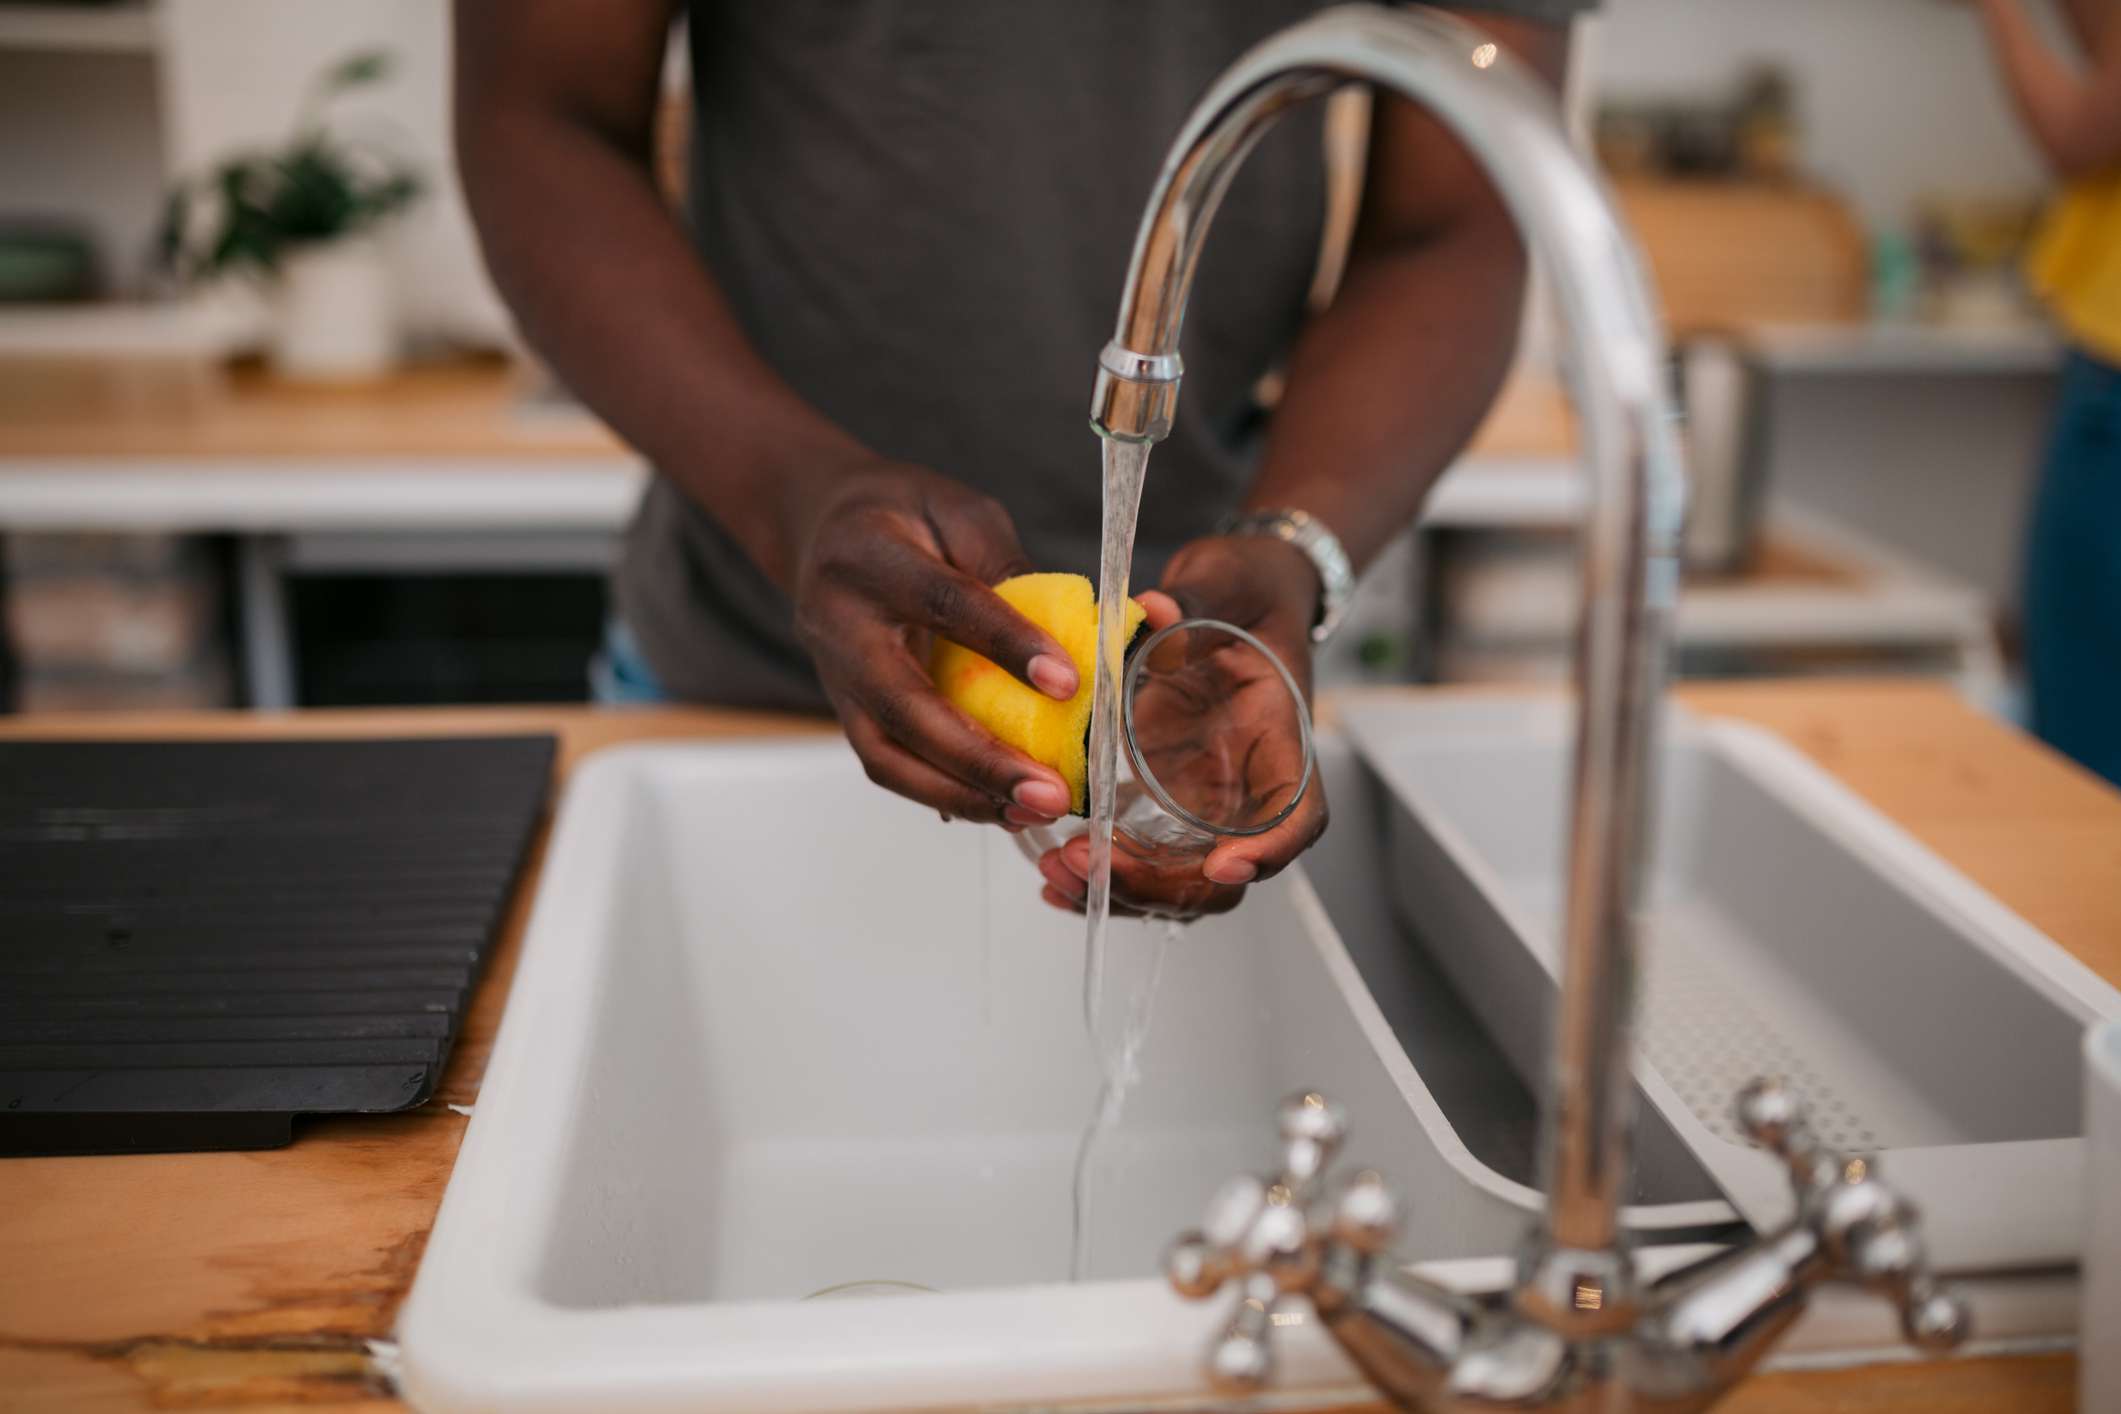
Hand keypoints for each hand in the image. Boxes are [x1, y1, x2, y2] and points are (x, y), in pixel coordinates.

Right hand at [789, 459, 1079, 826]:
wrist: (821, 530)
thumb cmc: (903, 515)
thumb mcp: (959, 512)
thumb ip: (1008, 566)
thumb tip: (1080, 633)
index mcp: (871, 558)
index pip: (945, 604)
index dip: (1007, 645)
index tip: (1069, 683)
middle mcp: (840, 625)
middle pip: (905, 706)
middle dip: (981, 758)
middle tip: (1052, 791)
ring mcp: (834, 678)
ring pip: (886, 755)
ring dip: (962, 793)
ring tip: (1030, 810)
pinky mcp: (845, 711)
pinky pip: (888, 765)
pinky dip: (943, 793)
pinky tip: (1000, 807)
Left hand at [1036, 533, 1328, 917]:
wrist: (1234, 595)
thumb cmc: (1247, 592)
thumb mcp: (1228, 583)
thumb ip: (1196, 600)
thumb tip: (1155, 611)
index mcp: (1279, 742)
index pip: (1299, 816)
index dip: (1270, 849)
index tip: (1224, 863)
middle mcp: (1245, 789)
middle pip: (1222, 874)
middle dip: (1159, 885)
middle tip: (1088, 862)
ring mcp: (1203, 803)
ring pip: (1177, 884)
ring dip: (1121, 892)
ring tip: (1057, 873)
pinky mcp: (1162, 802)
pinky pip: (1140, 861)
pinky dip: (1102, 880)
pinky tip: (1052, 880)